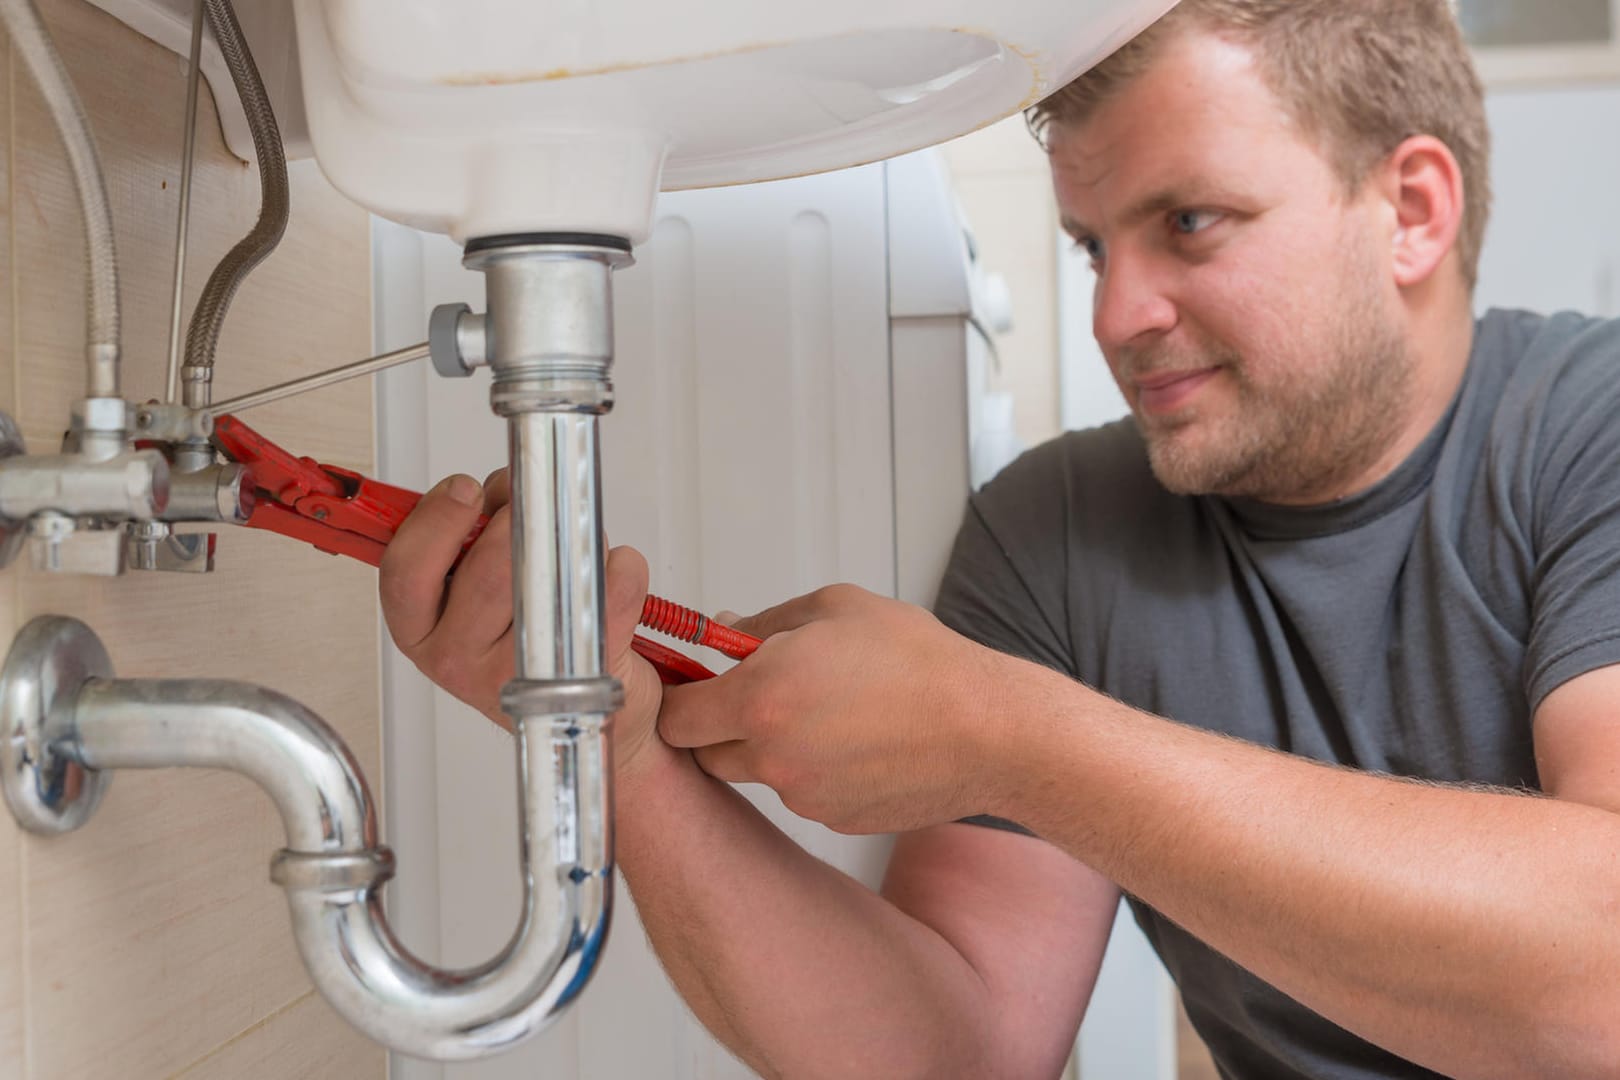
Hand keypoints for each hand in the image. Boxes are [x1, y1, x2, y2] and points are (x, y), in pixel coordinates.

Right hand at [377, 471, 669, 780]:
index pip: (405, 574)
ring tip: (573, 544)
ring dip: (571, 538)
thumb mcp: (470, 592)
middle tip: (538, 512)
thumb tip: (500, 490)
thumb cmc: (523, 643)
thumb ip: (467, 540)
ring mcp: (520, 674)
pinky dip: (622, 565)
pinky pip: (611, 591)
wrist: (582, 715)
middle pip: (489, 568)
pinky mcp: (581, 675)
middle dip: (522, 519)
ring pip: (549, 574)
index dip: (436, 523)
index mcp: (424, 631)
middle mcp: (461, 660)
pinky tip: (611, 572)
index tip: (467, 490)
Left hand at [656, 584, 1006, 833]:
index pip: (675, 714)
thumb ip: (766, 622)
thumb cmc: (921, 663)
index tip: (688, 681)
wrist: (988, 732)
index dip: (677, 696)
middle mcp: (771, 755)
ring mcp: (802, 795)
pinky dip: (813, 770)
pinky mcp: (833, 819)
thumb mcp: (837, 610)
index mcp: (761, 697)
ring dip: (768, 746)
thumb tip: (727, 630)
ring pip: (756, 772)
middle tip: (752, 694)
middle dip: (716, 725)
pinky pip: (801, 793)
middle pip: (703, 752)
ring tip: (824, 712)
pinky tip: (856, 742)